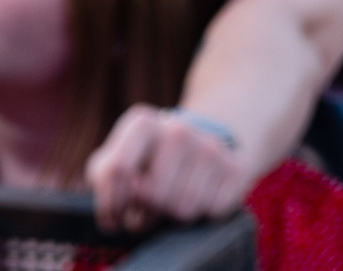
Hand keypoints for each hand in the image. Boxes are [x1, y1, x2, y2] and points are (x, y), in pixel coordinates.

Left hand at [84, 105, 251, 235]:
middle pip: (152, 196)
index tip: (112, 219)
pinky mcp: (236, 167)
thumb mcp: (121, 154)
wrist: (205, 137)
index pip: (118, 170)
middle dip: (144, 213)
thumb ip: (106, 177)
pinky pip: (213, 211)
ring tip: (171, 203)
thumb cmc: (151, 155)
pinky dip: (203, 214)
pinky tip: (198, 197)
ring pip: (183, 210)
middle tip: (145, 212)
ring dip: (173, 217)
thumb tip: (112, 215)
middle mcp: (177, 129)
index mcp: (142, 122)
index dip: (112, 204)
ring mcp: (210, 147)